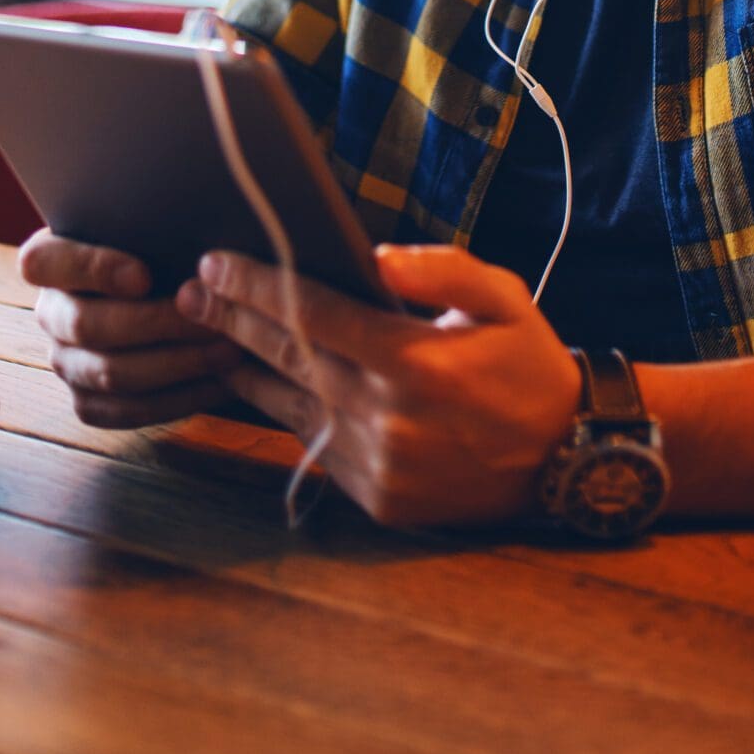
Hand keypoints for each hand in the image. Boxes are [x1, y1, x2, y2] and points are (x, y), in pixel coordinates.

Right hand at [19, 232, 244, 428]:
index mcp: (48, 261)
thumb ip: (155, 223)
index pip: (42, 262)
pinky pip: (129, 409)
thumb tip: (195, 231)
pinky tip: (222, 380)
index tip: (145, 274)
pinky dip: (180, 397)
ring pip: (111, 373)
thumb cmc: (161, 246)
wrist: (168, 293)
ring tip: (229, 348)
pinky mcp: (89, 402)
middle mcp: (50, 314)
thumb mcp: (150, 226)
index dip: (90, 269)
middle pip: (86, 325)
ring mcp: (66, 362)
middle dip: (156, 322)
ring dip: (178, 362)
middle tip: (212, 313)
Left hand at [177, 243, 583, 530]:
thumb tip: (376, 257)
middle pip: (288, 356)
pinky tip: (263, 385)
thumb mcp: (504, 297)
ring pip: (291, 405)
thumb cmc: (529, 363)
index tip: (216, 262)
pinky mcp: (378, 497)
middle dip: (232, 320)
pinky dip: (287, 412)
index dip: (257, 286)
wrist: (565, 458)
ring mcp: (378, 463)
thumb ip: (441, 269)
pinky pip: (317, 446)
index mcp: (415, 360)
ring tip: (209, 337)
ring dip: (245, 369)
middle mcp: (387, 416)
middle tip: (189, 293)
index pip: (312, 313)